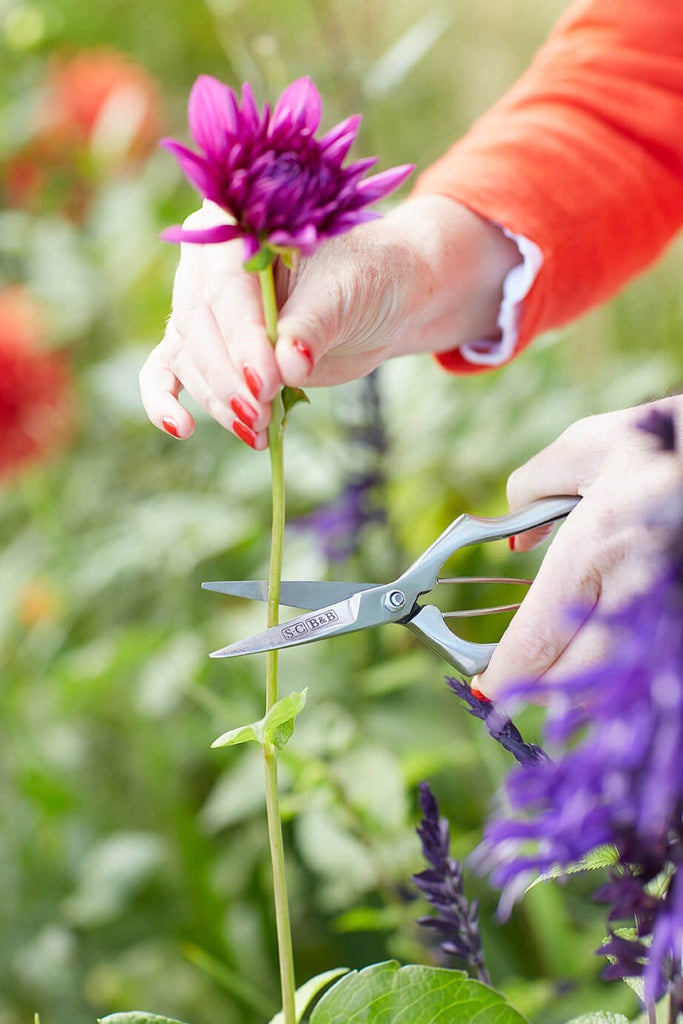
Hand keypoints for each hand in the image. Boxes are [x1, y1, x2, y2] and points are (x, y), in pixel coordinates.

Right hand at [139, 195, 520, 447]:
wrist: (383, 299)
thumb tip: (287, 366)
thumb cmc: (367, 279)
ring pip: (188, 355)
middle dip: (227, 377)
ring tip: (258, 430)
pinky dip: (167, 399)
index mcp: (241, 226)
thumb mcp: (349, 292)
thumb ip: (313, 325)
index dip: (241, 338)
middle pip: (197, 325)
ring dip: (217, 399)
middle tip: (259, 414)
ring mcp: (206, 306)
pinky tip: (181, 428)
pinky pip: (170, 369)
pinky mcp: (211, 346)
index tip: (266, 382)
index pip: (224, 287)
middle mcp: (210, 262)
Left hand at [474, 400, 681, 699]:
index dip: (506, 672)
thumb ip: (531, 488)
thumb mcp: (587, 447)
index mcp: (596, 544)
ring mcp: (667, 608)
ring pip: (618, 683)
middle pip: (577, 676)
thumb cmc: (660, 440)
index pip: (539, 636)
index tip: (486, 685)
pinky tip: (606, 652)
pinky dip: (622, 672)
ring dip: (583, 685)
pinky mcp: (680, 616)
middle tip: (520, 677)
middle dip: (541, 687)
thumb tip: (516, 544)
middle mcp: (635, 586)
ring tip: (561, 665)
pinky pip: (648, 665)